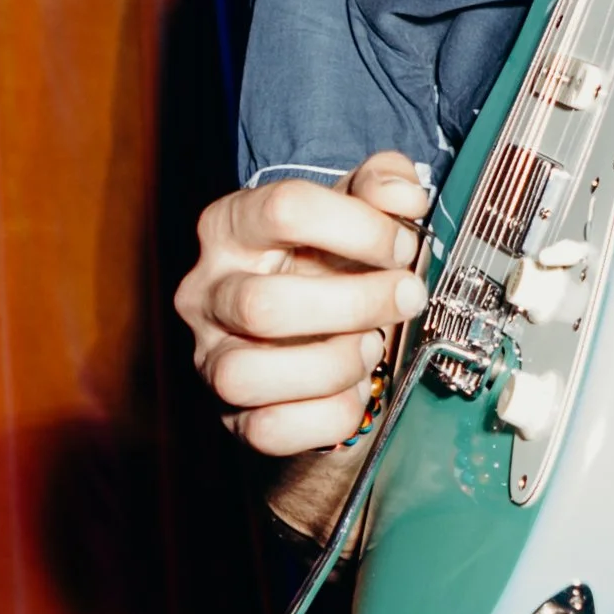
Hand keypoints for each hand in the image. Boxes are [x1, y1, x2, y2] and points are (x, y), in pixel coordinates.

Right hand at [174, 150, 429, 458]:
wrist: (310, 324)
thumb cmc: (328, 260)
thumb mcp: (355, 208)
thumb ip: (384, 184)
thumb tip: (404, 198)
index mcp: (231, 226)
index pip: (285, 210)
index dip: (361, 227)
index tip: (402, 245)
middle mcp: (207, 292)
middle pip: (262, 306)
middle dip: (356, 304)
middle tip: (407, 297)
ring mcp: (210, 358)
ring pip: (244, 376)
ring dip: (331, 365)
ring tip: (369, 347)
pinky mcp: (232, 416)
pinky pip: (269, 430)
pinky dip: (329, 415)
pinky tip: (354, 390)